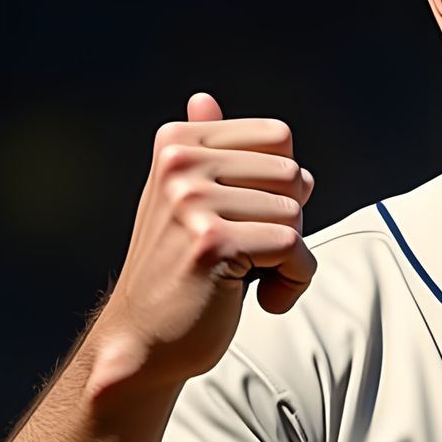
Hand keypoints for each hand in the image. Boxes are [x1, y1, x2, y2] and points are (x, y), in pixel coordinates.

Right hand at [91, 92, 318, 395]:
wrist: (145, 341)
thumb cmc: (179, 274)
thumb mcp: (187, 203)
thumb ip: (207, 153)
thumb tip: (205, 100)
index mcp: (178, 144)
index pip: (280, 138)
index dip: (283, 187)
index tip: (252, 219)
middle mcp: (180, 163)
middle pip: (294, 176)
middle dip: (289, 223)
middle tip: (253, 255)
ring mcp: (192, 200)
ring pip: (296, 215)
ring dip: (291, 259)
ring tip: (252, 279)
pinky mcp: (212, 241)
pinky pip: (294, 250)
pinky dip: (293, 282)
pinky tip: (264, 300)